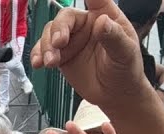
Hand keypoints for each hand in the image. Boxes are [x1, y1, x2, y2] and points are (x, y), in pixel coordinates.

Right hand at [29, 0, 147, 109]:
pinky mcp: (61, 54)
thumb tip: (102, 22)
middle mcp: (86, 24)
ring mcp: (72, 39)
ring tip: (50, 62)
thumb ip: (114, 37)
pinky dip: (38, 55)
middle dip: (58, 29)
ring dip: (46, 46)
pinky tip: (38, 63)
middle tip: (58, 44)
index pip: (96, 0)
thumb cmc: (125, 69)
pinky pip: (44, 49)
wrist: (115, 94)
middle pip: (65, 17)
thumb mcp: (125, 53)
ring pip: (51, 32)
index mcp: (106, 17)